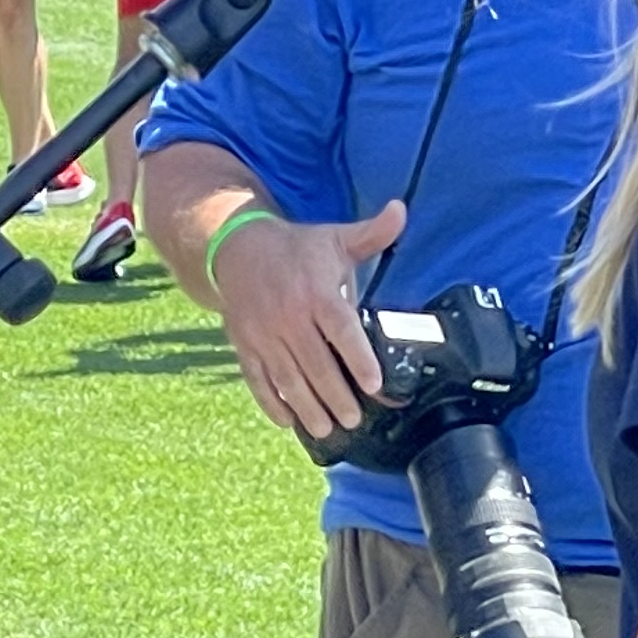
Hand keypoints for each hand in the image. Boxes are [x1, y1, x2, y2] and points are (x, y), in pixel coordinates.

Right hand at [205, 207, 404, 435]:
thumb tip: (402, 209)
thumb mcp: (334, 238)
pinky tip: (287, 421)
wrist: (235, 248)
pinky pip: (256, 379)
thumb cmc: (297, 248)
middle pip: (315, 364)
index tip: (373, 384)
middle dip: (335, 396)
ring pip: (287, 378)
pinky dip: (271, 402)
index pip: (341, 331)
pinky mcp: (244, 345)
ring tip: (327, 429)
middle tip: (353, 418)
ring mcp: (263, 333)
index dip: (357, 359)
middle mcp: (288, 316)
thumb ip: (372, 233)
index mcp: (315, 292)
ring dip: (307, 408)